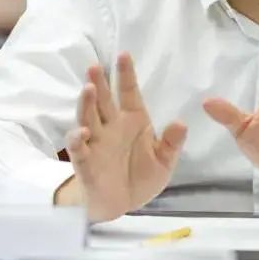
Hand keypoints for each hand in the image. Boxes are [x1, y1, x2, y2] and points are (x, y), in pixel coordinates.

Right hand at [62, 54, 186, 221]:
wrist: (120, 204)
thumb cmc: (141, 177)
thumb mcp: (164, 162)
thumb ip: (172, 143)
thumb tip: (181, 123)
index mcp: (133, 121)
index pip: (128, 92)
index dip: (125, 74)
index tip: (124, 55)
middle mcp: (111, 126)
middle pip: (103, 100)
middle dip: (99, 82)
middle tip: (95, 66)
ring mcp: (96, 142)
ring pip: (88, 117)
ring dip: (87, 103)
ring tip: (89, 89)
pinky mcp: (85, 161)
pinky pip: (78, 147)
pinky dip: (77, 138)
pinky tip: (82, 132)